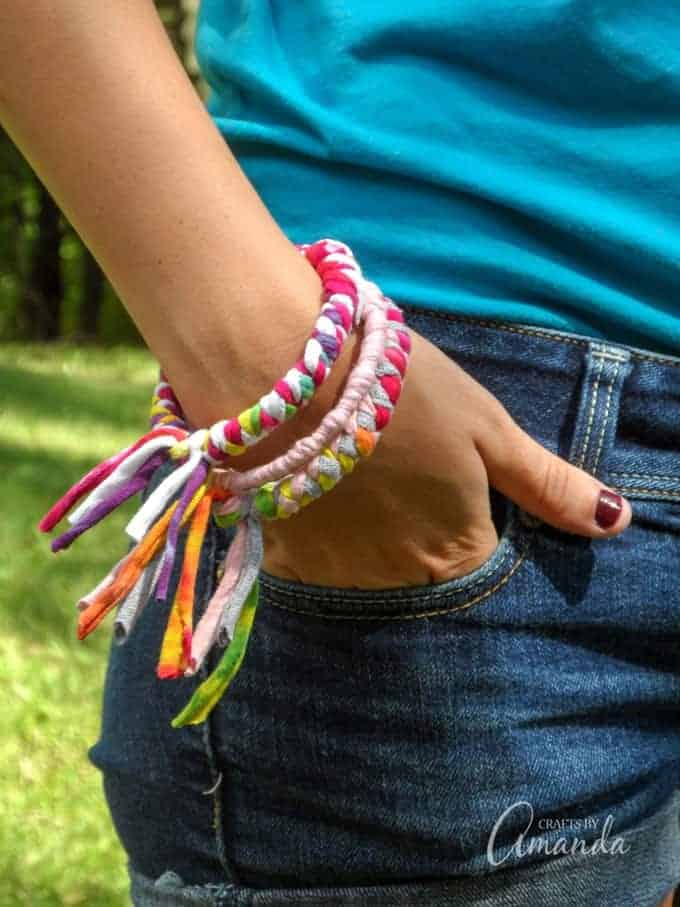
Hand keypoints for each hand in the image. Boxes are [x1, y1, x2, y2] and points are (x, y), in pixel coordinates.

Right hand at [246, 328, 631, 588]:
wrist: (280, 367)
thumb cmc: (399, 390)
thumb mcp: (486, 427)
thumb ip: (547, 484)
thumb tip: (617, 524)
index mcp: (456, 552)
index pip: (482, 567)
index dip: (473, 525)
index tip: (451, 484)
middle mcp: (400, 580)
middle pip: (424, 574)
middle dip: (421, 537)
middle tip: (399, 475)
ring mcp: (338, 576)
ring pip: (370, 571)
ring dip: (371, 538)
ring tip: (358, 478)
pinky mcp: (287, 559)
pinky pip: (317, 563)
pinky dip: (323, 535)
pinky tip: (320, 490)